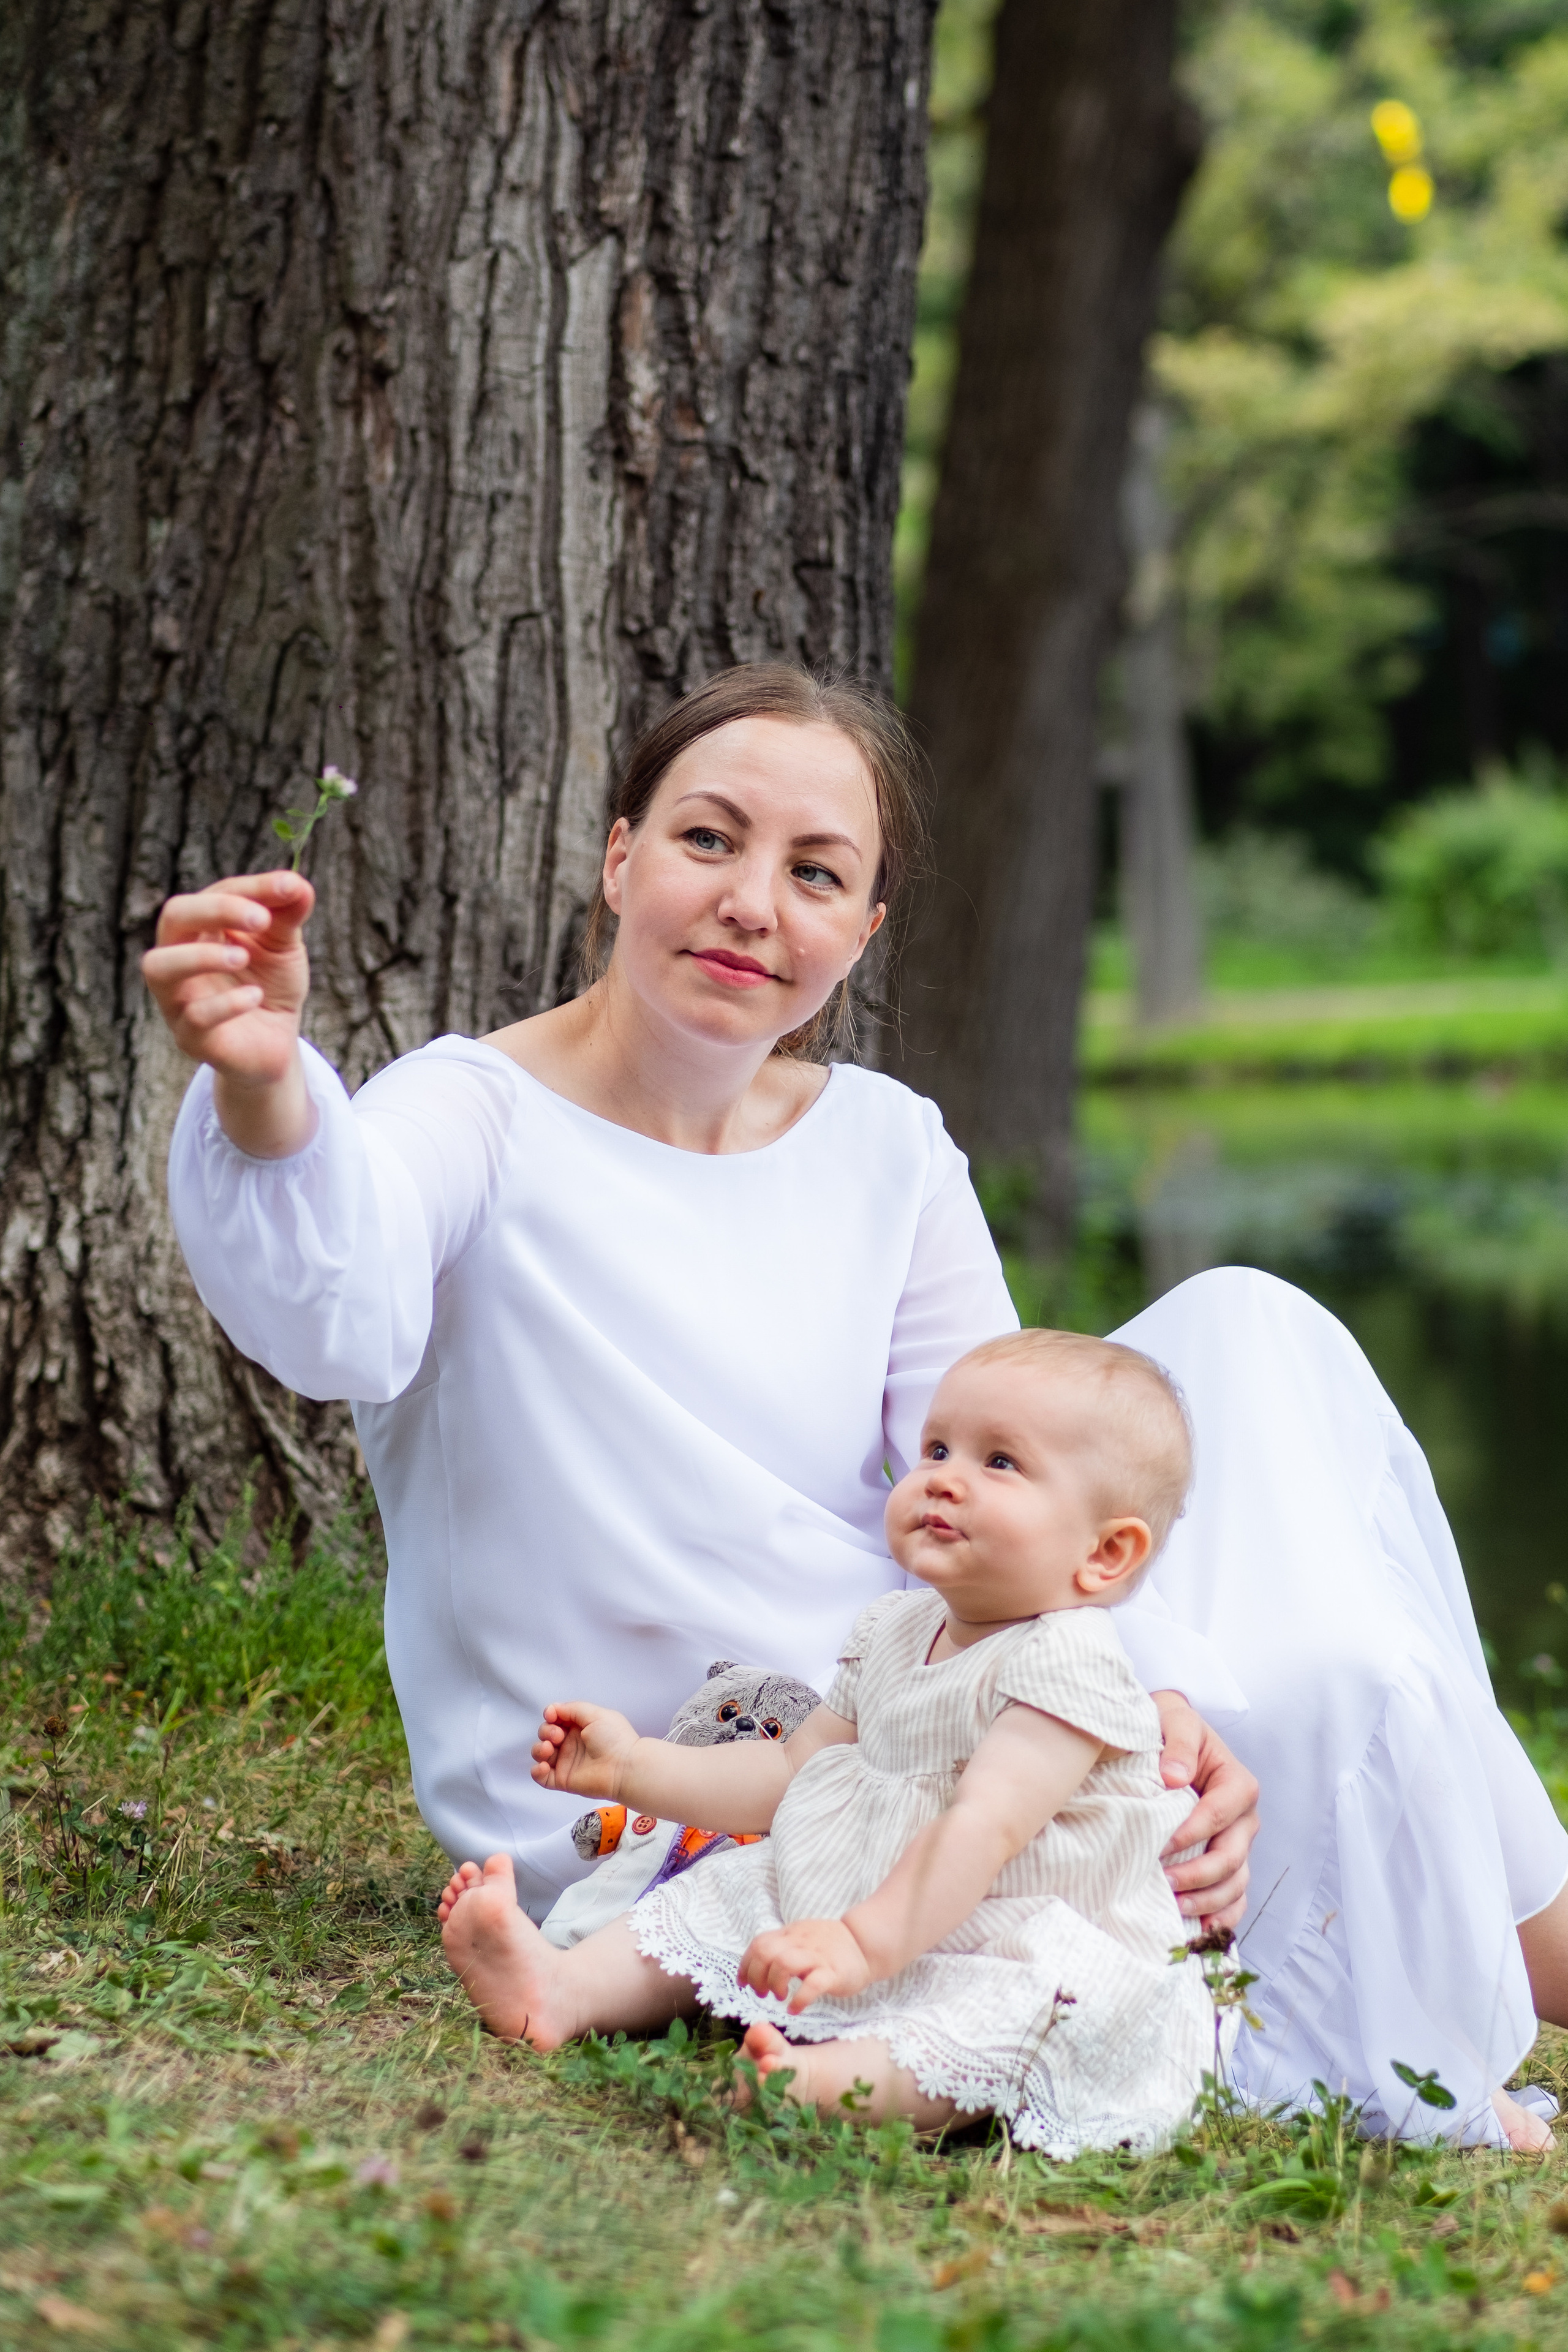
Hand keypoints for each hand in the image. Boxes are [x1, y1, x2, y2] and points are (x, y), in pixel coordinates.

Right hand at [142, 870, 313, 1083]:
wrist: (276, 1043)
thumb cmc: (270, 985)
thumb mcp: (283, 946)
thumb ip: (287, 914)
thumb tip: (297, 883)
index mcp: (201, 928)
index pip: (214, 894)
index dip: (251, 888)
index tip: (288, 888)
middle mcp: (179, 958)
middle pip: (173, 917)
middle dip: (215, 910)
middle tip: (261, 919)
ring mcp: (178, 999)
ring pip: (159, 967)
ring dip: (200, 956)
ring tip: (242, 957)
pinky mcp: (190, 1037)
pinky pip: (194, 1017)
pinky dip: (225, 1003)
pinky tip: (255, 996)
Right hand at [530, 1702, 640, 1800]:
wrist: (623, 1767)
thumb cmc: (614, 1738)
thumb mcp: (595, 1714)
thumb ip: (572, 1708)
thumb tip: (553, 1709)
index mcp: (580, 1727)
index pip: (556, 1718)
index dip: (550, 1715)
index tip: (551, 1715)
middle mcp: (571, 1744)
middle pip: (546, 1734)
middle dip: (546, 1731)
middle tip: (558, 1735)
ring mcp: (566, 1762)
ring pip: (540, 1754)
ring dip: (538, 1749)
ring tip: (548, 1749)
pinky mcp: (563, 1780)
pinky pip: (541, 1777)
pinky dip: (537, 1771)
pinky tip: (544, 1765)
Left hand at [739, 1917, 870, 2013]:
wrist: (865, 1944)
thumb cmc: (830, 1946)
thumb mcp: (802, 1938)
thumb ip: (782, 1946)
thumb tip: (757, 1964)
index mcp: (791, 1934)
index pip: (759, 1943)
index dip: (746, 1965)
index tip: (744, 1983)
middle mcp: (801, 1942)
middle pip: (766, 1952)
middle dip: (757, 1976)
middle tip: (762, 1993)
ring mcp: (817, 1956)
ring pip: (784, 1964)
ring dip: (775, 1984)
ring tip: (779, 1997)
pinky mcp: (833, 1972)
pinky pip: (812, 1985)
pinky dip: (799, 1999)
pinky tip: (795, 2009)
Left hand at [1152, 1692, 1258, 1935]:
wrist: (1169, 1737)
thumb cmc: (1171, 1726)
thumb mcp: (1175, 1717)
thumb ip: (1178, 1742)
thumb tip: (1174, 1777)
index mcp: (1237, 1783)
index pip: (1219, 1815)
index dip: (1192, 1833)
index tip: (1162, 1844)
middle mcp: (1244, 1818)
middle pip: (1231, 1856)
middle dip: (1198, 1874)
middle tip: (1164, 1881)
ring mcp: (1239, 1844)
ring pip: (1235, 1883)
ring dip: (1207, 1900)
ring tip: (1175, 1906)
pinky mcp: (1229, 1862)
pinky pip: (1234, 1897)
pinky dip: (1222, 1916)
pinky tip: (1201, 1928)